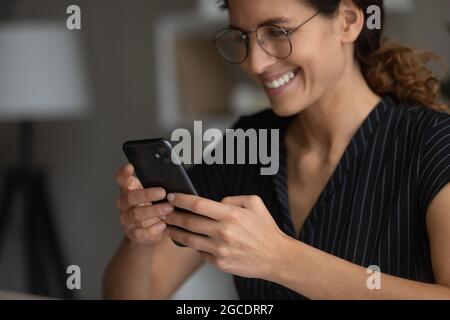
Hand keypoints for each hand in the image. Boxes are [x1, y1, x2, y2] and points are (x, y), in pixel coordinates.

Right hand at [114, 164, 174, 245]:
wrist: (149, 232)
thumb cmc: (153, 207)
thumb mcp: (154, 194)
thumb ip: (157, 184)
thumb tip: (174, 176)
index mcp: (128, 190)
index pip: (121, 179)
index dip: (124, 173)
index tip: (130, 167)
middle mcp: (125, 203)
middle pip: (131, 197)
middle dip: (147, 194)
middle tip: (162, 192)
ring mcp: (127, 219)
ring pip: (137, 214)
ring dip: (154, 211)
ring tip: (168, 209)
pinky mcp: (133, 233)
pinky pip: (141, 232)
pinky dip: (152, 229)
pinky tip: (162, 225)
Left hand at [164, 193, 288, 278]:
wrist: (276, 257)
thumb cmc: (266, 230)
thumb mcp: (255, 203)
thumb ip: (232, 199)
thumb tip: (215, 201)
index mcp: (231, 215)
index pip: (198, 204)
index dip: (181, 199)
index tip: (172, 197)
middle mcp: (223, 232)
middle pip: (189, 222)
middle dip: (172, 215)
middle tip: (164, 212)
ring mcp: (220, 249)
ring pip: (189, 239)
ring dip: (175, 232)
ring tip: (168, 227)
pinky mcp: (219, 263)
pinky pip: (200, 253)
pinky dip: (194, 246)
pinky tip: (190, 241)